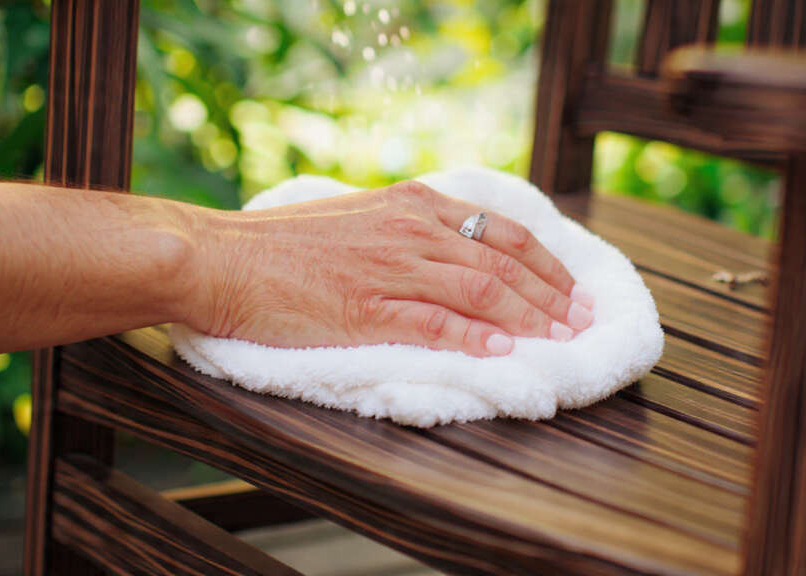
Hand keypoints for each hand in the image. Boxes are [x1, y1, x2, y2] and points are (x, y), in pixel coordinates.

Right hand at [184, 180, 594, 356]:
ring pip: (480, 291)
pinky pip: (432, 322)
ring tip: (562, 341)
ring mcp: (389, 269)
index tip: (574, 290)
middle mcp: (410, 230)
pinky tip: (504, 352)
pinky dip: (474, 338)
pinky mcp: (364, 308)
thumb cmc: (285, 246)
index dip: (547, 263)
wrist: (221, 258)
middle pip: (503, 262)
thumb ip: (410, 232)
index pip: (501, 231)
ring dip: (530, 319)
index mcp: (413, 205)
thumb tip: (459, 252)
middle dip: (553, 295)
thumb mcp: (360, 220)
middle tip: (584, 322)